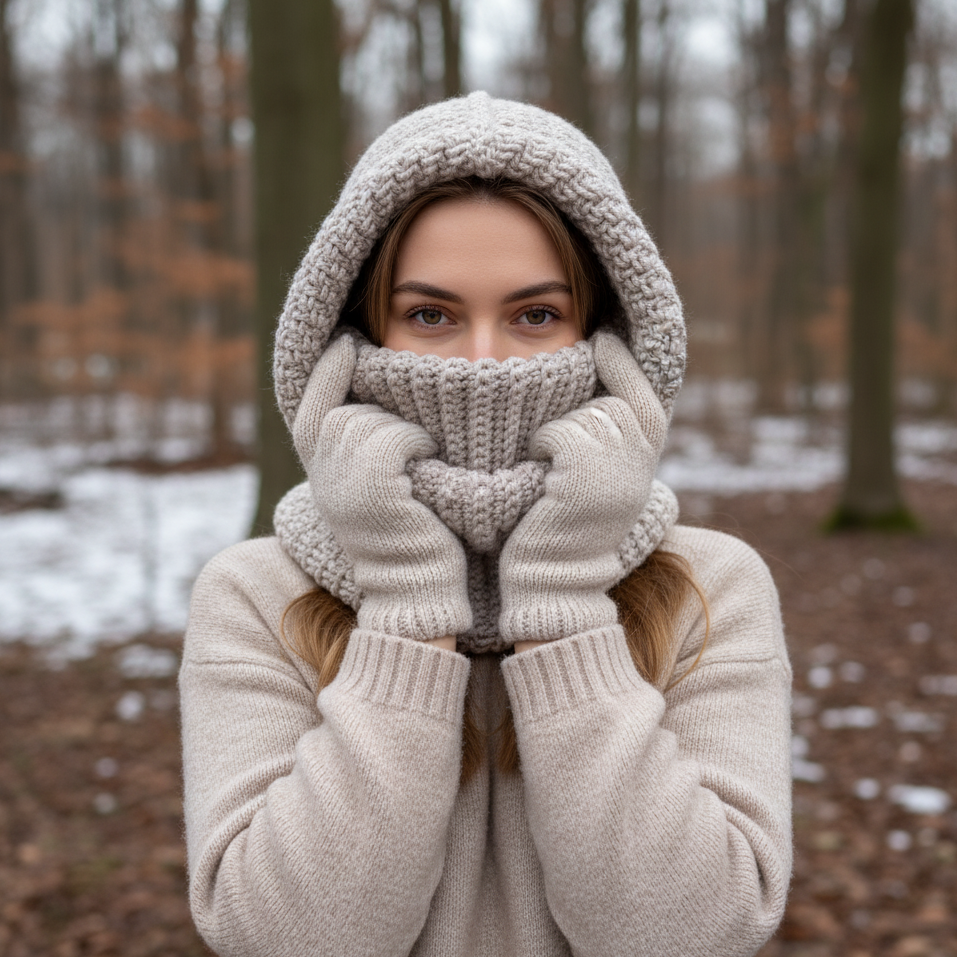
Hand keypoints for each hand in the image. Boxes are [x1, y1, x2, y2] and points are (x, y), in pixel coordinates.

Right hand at [293, 336, 471, 640]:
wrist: (417, 590)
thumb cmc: (414, 536)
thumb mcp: (378, 487)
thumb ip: (363, 449)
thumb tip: (371, 403)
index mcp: (320, 475)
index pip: (310, 410)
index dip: (325, 374)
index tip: (345, 341)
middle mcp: (321, 477)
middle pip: (345, 411)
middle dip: (382, 414)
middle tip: (411, 443)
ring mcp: (341, 482)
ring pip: (371, 420)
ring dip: (402, 432)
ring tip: (420, 458)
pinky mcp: (372, 487)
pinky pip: (394, 436)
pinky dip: (416, 443)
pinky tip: (426, 462)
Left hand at [498, 332, 666, 643]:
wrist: (550, 583)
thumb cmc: (558, 529)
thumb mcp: (595, 480)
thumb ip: (606, 441)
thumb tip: (600, 390)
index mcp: (644, 466)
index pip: (645, 401)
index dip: (625, 367)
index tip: (604, 338)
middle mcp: (640, 467)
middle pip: (613, 403)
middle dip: (582, 410)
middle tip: (562, 442)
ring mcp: (616, 471)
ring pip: (587, 414)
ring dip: (560, 431)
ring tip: (552, 466)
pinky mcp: (586, 477)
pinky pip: (561, 431)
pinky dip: (543, 445)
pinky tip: (541, 471)